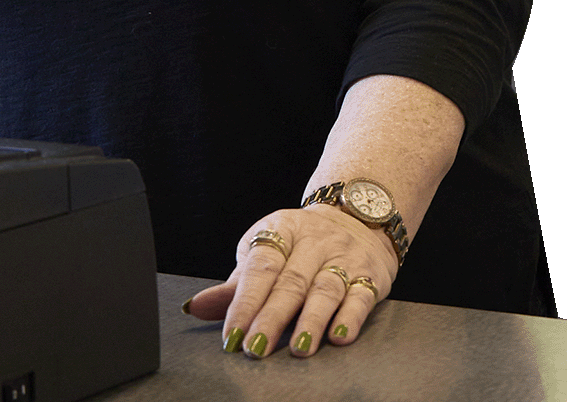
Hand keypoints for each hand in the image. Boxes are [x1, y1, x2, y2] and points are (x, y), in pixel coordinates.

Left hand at [184, 204, 398, 357]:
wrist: (356, 217)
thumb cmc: (300, 244)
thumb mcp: (268, 250)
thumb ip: (237, 284)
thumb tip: (196, 307)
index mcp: (281, 230)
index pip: (261, 267)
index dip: (244, 302)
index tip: (231, 335)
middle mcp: (313, 241)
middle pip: (291, 282)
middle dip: (272, 318)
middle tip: (255, 349)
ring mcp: (343, 257)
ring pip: (326, 289)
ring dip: (312, 320)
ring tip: (299, 349)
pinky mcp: (370, 275)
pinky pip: (361, 295)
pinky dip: (350, 316)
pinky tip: (340, 336)